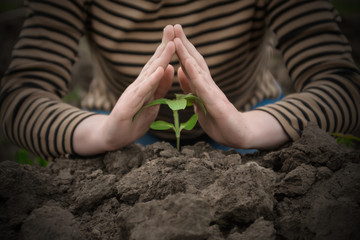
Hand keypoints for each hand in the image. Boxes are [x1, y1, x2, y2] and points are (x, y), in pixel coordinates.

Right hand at [73, 25, 175, 154]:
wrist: (112, 137)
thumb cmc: (132, 121)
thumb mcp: (152, 104)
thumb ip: (160, 88)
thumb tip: (170, 69)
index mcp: (147, 86)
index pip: (159, 65)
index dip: (168, 50)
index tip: (177, 35)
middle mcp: (139, 86)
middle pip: (154, 64)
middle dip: (163, 46)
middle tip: (172, 27)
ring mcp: (133, 94)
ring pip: (150, 74)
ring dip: (160, 58)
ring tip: (170, 44)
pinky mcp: (128, 105)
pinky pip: (143, 91)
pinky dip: (153, 80)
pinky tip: (161, 69)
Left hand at [174, 24, 288, 148]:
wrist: (239, 136)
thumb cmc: (219, 121)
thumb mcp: (199, 103)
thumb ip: (191, 87)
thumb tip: (181, 71)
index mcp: (202, 87)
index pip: (191, 65)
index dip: (181, 51)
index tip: (171, 35)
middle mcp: (208, 86)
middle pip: (195, 62)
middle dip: (184, 44)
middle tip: (175, 25)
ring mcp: (213, 93)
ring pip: (199, 70)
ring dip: (187, 53)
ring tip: (178, 39)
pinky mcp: (216, 104)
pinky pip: (203, 87)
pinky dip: (194, 74)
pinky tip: (187, 62)